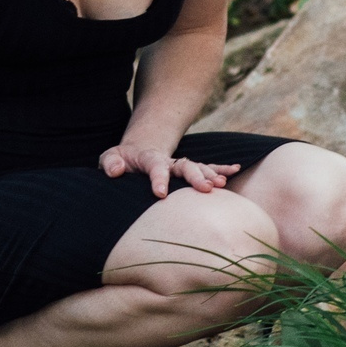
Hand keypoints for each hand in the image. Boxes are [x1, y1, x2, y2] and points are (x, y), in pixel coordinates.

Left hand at [99, 141, 239, 198]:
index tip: (160, 193)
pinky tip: (235, 170)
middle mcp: (168, 161)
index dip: (158, 179)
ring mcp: (179, 166)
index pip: (155, 167)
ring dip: (210, 174)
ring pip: (198, 167)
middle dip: (195, 176)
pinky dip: (221, 169)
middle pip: (184, 165)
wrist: (137, 153)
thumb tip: (117, 171)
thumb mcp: (110, 158)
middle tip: (206, 188)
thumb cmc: (121, 160)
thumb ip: (110, 163)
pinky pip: (207, 168)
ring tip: (221, 184)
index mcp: (149, 159)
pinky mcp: (188, 171)